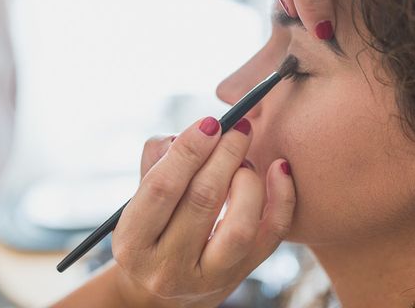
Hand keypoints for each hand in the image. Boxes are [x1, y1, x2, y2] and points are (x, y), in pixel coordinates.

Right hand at [112, 117, 295, 306]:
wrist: (160, 294)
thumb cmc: (149, 233)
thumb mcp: (137, 202)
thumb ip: (156, 162)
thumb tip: (189, 135)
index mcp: (132, 242)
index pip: (162, 188)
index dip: (188, 151)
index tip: (209, 123)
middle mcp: (167, 267)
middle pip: (203, 200)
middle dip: (225, 155)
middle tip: (238, 127)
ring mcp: (207, 278)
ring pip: (239, 226)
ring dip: (248, 179)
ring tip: (245, 158)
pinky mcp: (239, 276)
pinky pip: (270, 237)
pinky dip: (282, 199)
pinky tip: (279, 169)